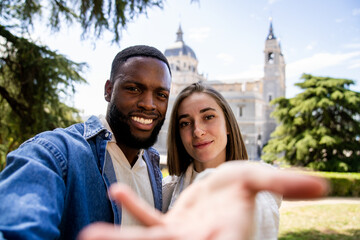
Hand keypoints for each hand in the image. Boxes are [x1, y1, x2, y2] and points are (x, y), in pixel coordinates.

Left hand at [78, 162, 327, 239]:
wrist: (227, 193)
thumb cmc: (245, 188)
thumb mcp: (261, 178)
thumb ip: (284, 182)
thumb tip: (321, 185)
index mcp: (228, 236)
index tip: (187, 239)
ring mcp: (181, 239)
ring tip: (88, 237)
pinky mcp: (168, 228)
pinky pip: (149, 218)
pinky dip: (135, 207)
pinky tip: (116, 193)